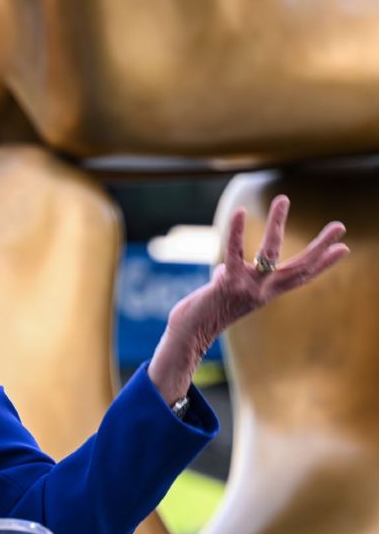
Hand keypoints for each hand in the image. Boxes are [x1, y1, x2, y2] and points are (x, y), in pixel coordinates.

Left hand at [148, 195, 348, 403]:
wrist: (189, 334)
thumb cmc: (203, 314)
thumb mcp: (223, 294)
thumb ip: (229, 278)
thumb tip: (223, 269)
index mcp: (265, 293)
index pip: (301, 277)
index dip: (323, 264)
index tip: (343, 249)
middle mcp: (262, 291)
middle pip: (299, 267)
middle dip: (321, 246)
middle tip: (341, 225)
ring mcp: (248, 288)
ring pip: (270, 252)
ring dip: (277, 223)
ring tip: (284, 199)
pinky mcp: (228, 283)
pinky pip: (235, 252)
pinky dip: (237, 231)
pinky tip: (241, 212)